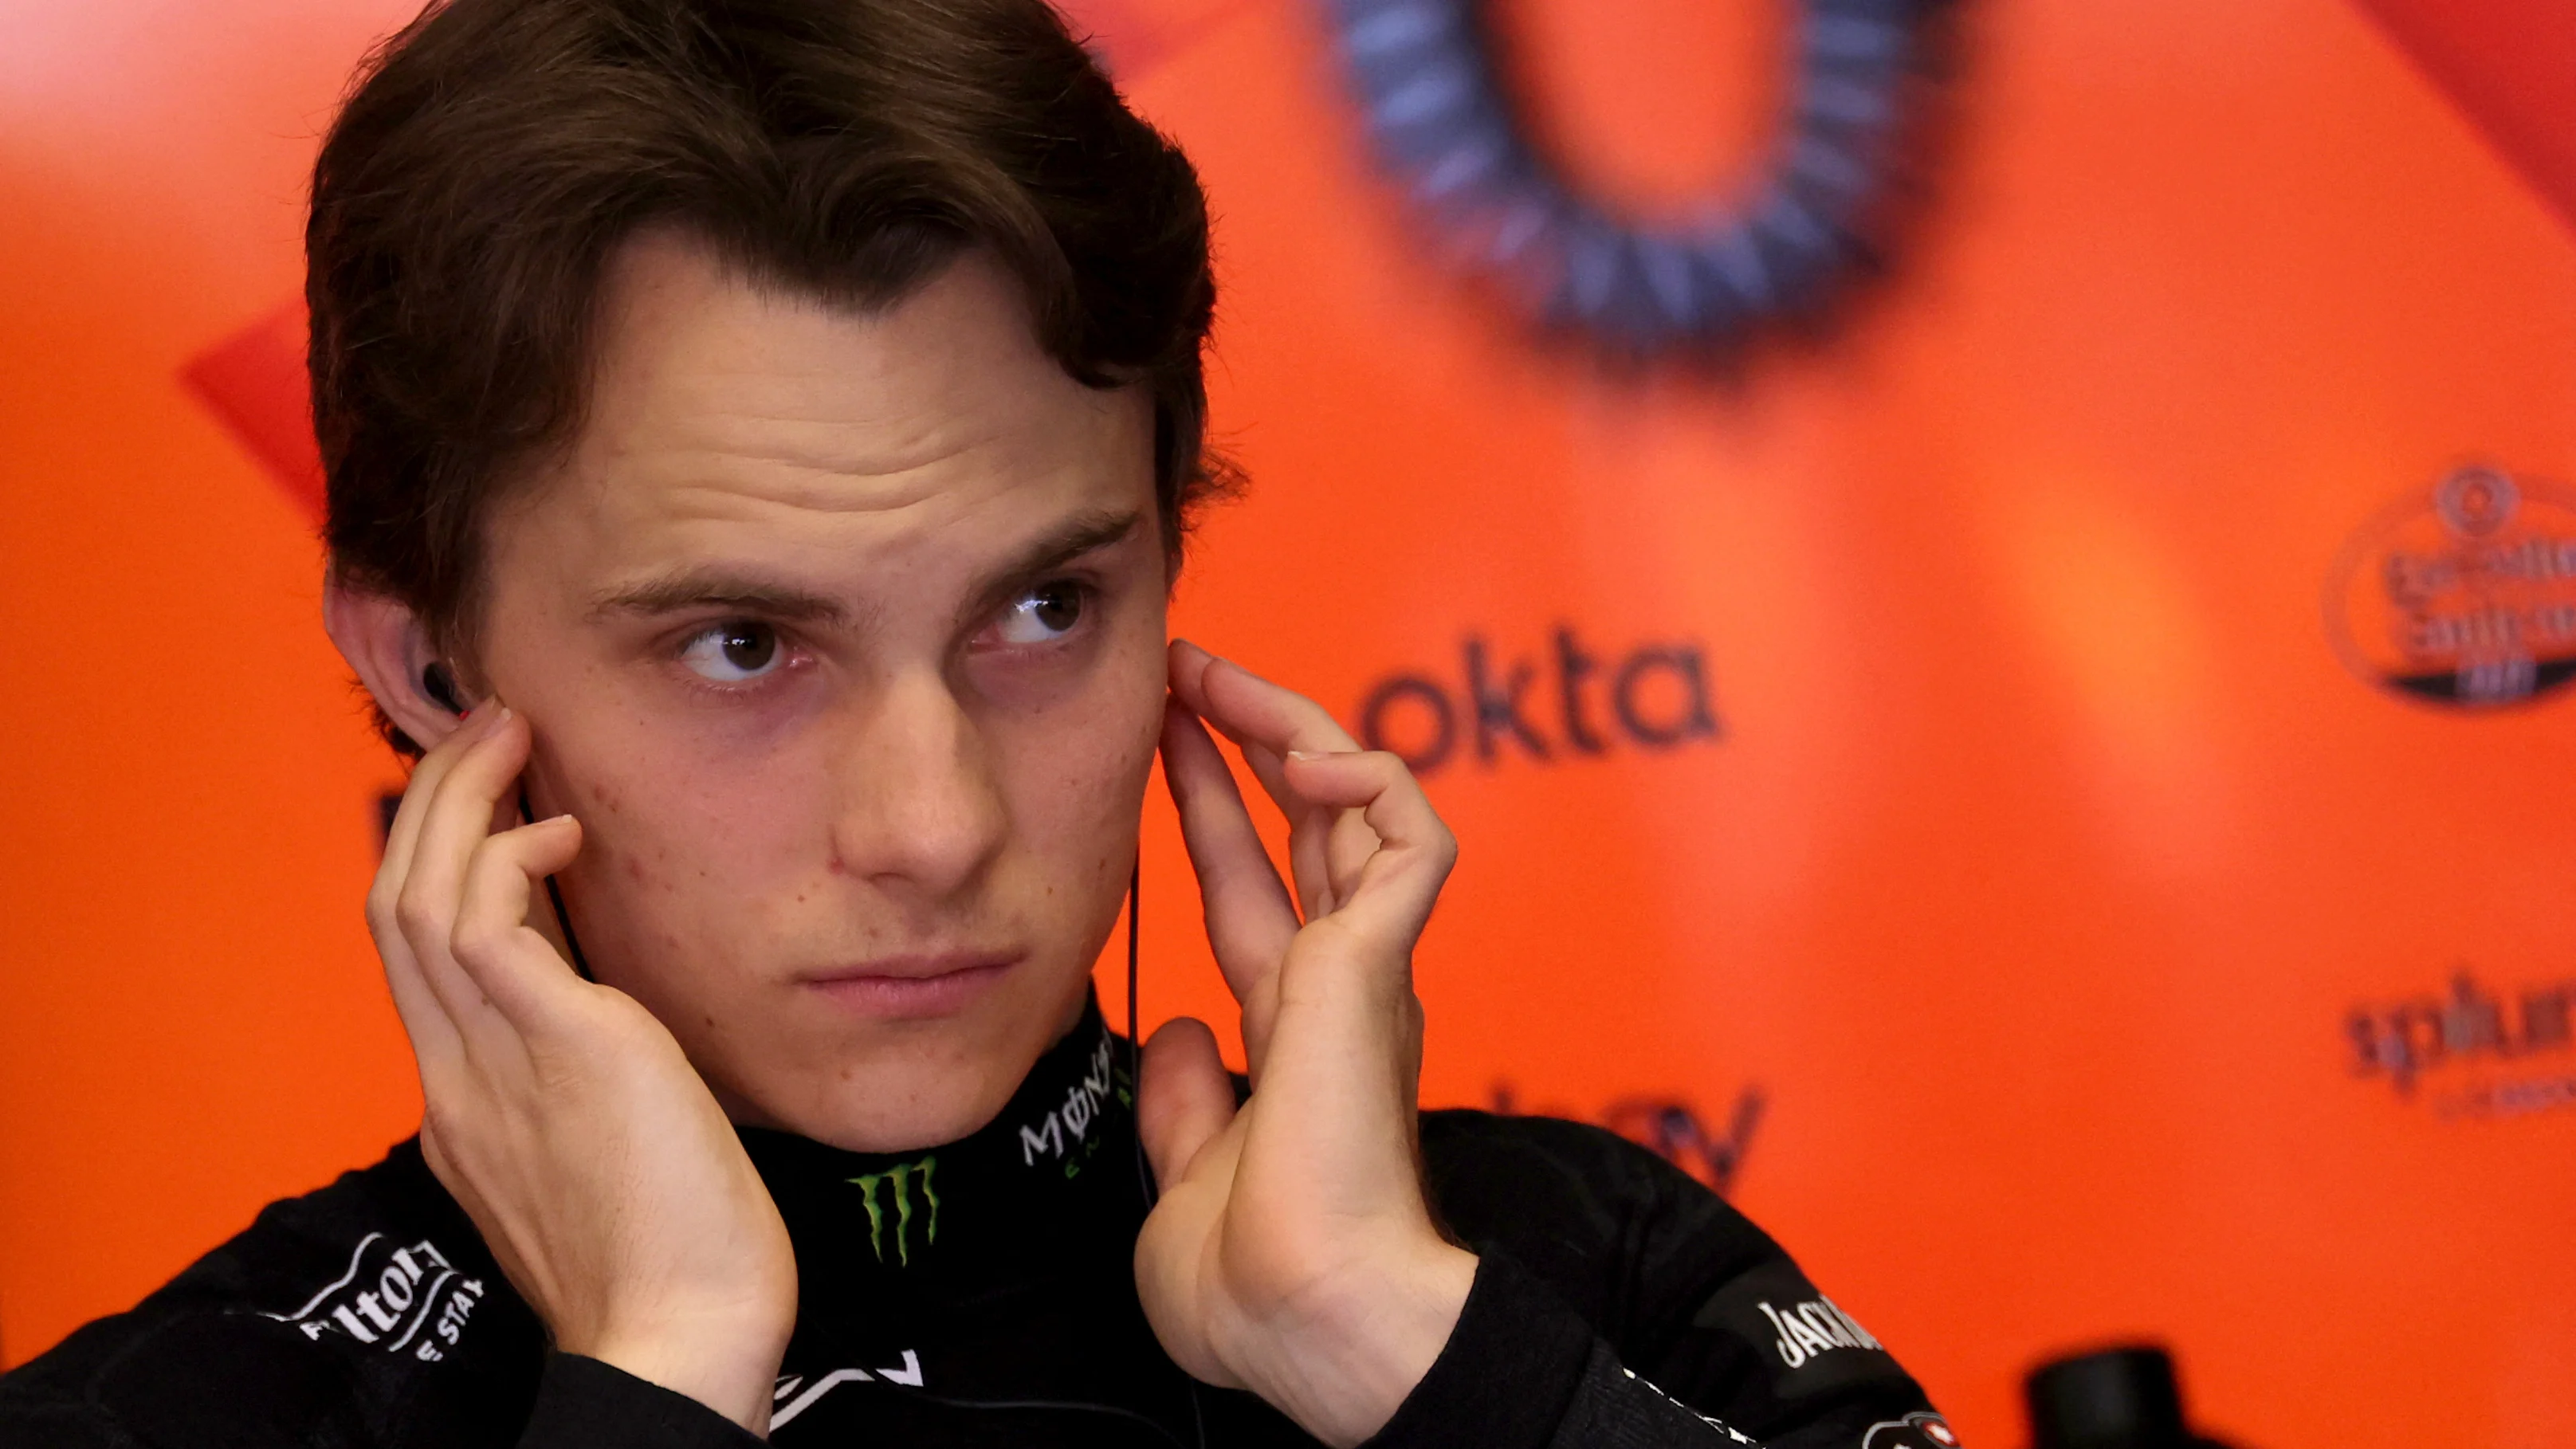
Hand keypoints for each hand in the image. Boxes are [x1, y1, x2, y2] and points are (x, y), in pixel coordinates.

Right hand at [369, 704, 795, 1433]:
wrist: (681, 1337)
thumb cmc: (672, 1260)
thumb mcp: (603, 1153)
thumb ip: (581, 1082)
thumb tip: (609, 1027)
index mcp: (463, 1104)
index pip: (415, 958)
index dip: (433, 862)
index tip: (480, 799)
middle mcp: (457, 1075)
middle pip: (392, 907)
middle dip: (429, 807)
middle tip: (484, 732)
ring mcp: (493, 1062)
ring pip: (419, 897)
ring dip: (459, 800)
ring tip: (511, 733)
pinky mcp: (558, 1047)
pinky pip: (489, 925)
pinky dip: (511, 858)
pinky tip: (562, 831)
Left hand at [1134, 640, 1477, 1447]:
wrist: (1307, 1321)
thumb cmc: (1259, 1288)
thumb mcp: (1185, 1177)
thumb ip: (1188, 1101)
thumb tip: (1182, 1034)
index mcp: (1302, 1036)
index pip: (1256, 891)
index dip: (1211, 810)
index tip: (1163, 741)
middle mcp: (1344, 992)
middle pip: (1310, 827)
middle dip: (1251, 736)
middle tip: (1187, 670)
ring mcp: (1370, 975)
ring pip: (1364, 806)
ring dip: (1299, 728)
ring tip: (1224, 678)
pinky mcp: (1383, 966)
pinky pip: (1409, 836)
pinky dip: (1369, 779)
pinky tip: (1304, 754)